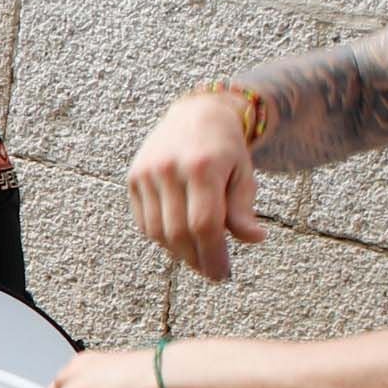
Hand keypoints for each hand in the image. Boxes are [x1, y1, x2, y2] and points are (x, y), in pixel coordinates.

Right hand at [129, 87, 269, 281]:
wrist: (196, 114)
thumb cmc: (226, 150)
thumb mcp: (244, 175)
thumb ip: (244, 209)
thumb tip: (253, 239)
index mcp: (203, 166)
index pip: (205, 224)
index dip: (213, 255)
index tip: (222, 273)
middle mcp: (169, 168)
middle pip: (178, 232)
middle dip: (196, 259)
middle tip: (212, 272)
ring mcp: (147, 172)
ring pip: (157, 231)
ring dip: (178, 252)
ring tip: (197, 257)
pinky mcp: (134, 177)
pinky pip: (144, 222)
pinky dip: (161, 238)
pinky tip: (179, 239)